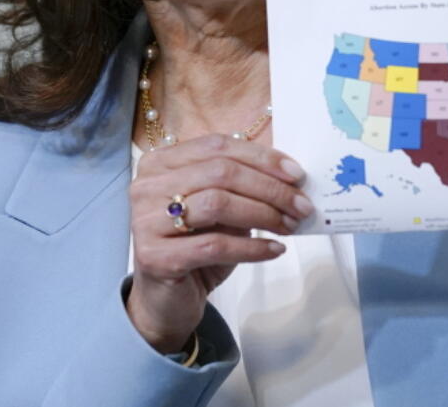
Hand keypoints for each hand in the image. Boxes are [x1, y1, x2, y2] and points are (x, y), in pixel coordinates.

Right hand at [126, 135, 312, 353]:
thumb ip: (242, 184)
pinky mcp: (155, 257)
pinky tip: (274, 250)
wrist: (165, 299)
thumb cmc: (195, 246)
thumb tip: (290, 177)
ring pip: (218, 203)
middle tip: (301, 206)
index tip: (296, 174)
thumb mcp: (219, 207)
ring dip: (264, 214)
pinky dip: (252, 247)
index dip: (261, 157)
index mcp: (160, 162)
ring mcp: (146, 221)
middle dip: (269, 188)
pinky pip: (215, 245)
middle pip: (221, 173)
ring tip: (290, 227)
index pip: (217, 146)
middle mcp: (146, 186)